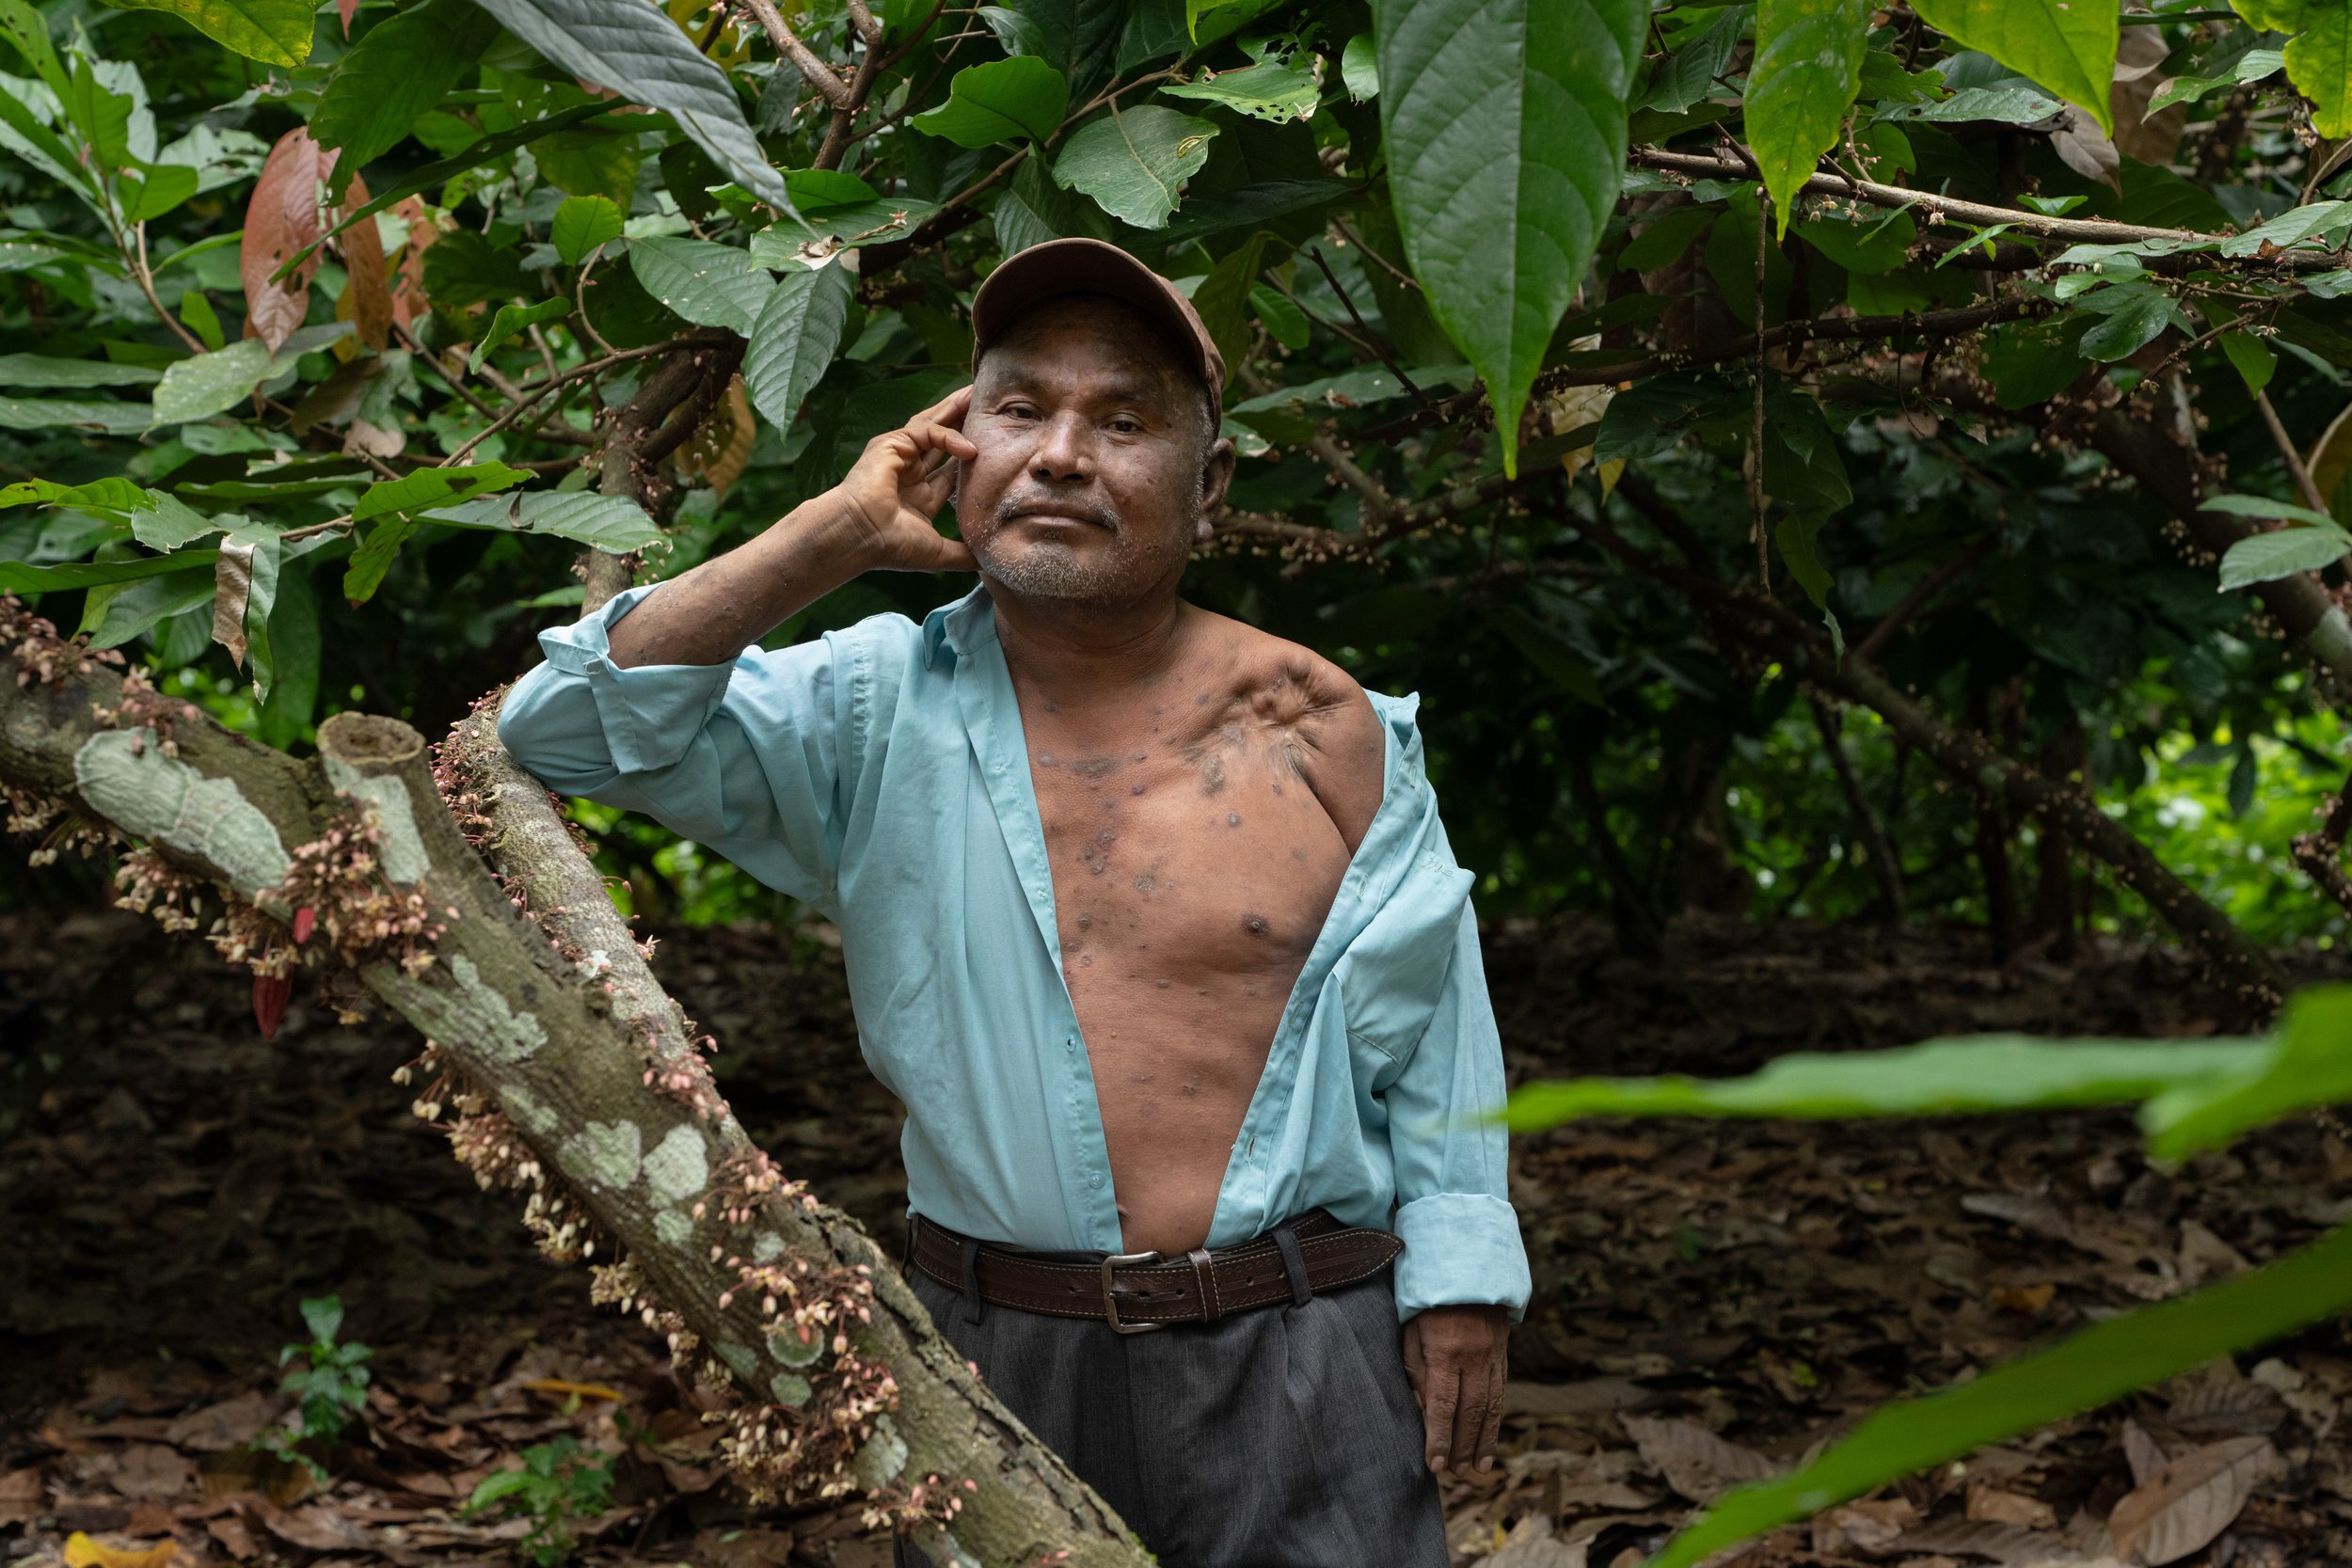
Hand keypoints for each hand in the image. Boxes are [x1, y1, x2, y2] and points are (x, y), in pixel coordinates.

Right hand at [826, 384, 978, 572]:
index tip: (998, 446)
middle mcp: (909, 473)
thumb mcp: (937, 553)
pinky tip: (969, 449)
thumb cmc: (889, 547)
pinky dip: (947, 436)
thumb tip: (989, 564)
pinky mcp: (890, 443)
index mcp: (920, 496)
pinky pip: (925, 431)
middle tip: (989, 408)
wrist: (858, 538)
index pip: (952, 469)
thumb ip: (964, 555)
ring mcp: (899, 456)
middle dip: (964, 422)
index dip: (973, 457)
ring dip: (956, 410)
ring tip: (977, 396)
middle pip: (943, 440)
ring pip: (933, 425)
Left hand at [1401, 1304, 1508, 1475]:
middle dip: (1463, 1447)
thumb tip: (1422, 1409)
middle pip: (1470, 1412)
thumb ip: (1416, 1371)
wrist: (1467, 1270)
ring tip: (1479, 1468)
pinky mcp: (1502, 1355)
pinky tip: (1490, 1439)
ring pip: (1491, 1407)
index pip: (1442, 1405)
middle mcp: (1473, 1358)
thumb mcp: (1411, 1331)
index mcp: (1446, 1351)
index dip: (1439, 1438)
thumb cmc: (1428, 1302)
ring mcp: (1492, 1357)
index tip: (1435, 1464)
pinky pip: (1501, 1393)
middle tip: (1457, 1473)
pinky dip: (1496, 1420)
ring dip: (1484, 1441)